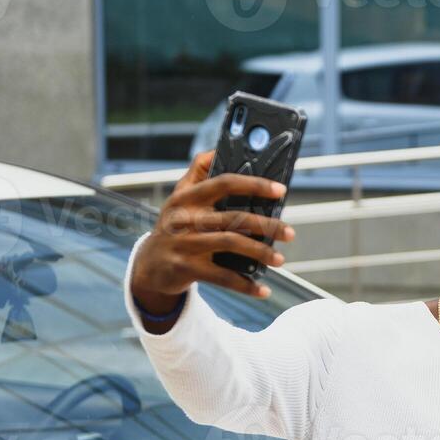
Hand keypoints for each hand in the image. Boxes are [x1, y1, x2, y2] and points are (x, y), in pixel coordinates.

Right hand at [130, 149, 295, 314]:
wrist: (149, 265)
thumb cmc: (174, 226)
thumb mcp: (179, 197)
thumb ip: (198, 172)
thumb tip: (218, 149)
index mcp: (187, 196)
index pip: (224, 183)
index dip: (254, 184)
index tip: (280, 190)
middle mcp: (185, 217)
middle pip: (234, 217)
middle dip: (267, 225)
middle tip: (289, 233)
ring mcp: (185, 243)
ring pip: (231, 244)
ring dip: (261, 253)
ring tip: (280, 259)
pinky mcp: (186, 269)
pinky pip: (223, 278)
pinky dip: (245, 286)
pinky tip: (263, 290)